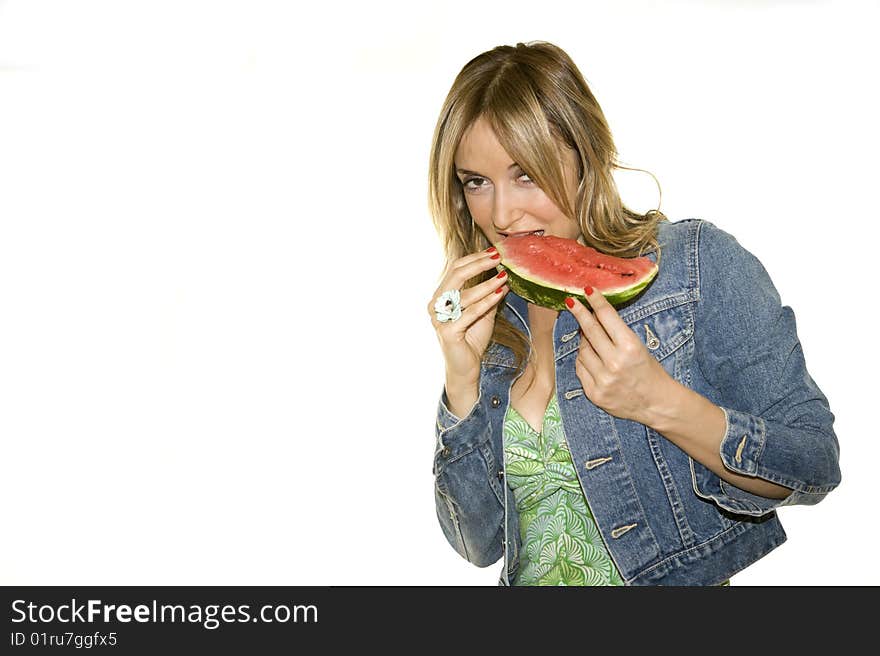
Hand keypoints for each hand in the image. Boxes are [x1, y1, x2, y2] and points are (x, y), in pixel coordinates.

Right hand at [428, 247, 508, 382]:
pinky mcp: (448, 332)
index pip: (455, 268)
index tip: (495, 251)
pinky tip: (501, 294)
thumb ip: (489, 294)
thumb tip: (505, 274)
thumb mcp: (483, 311)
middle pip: (456, 275)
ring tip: (505, 276)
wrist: (465, 368)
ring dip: (487, 283)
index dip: (475, 258)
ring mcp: (440, 318)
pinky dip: (487, 301)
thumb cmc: (471, 338)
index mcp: (441, 296)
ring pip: (464, 294)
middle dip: (479, 264)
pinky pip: (469, 312)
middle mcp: (436, 304)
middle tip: (499, 257)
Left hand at [565, 287, 672, 423]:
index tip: (588, 291)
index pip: (607, 318)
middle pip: (590, 331)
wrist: (657, 404)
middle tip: (571, 301)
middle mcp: (615, 363)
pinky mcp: (594, 393)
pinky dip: (583, 360)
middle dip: (579, 313)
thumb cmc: (649, 372)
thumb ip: (615, 334)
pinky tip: (591, 358)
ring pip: (582, 351)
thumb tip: (593, 316)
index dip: (596, 302)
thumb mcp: (638, 347)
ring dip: (584, 342)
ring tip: (592, 340)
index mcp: (630, 347)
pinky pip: (580, 368)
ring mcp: (603, 379)